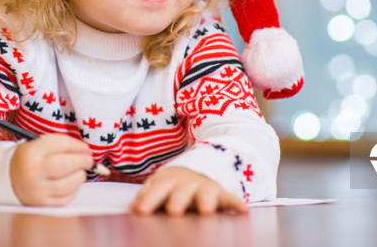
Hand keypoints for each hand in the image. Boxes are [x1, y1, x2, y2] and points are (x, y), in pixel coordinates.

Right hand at [10, 134, 92, 205]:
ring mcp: (36, 190)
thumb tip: (86, 152)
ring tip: (80, 172)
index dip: (77, 145)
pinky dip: (74, 189)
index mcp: (30, 152)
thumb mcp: (39, 144)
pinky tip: (71, 183)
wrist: (11, 179)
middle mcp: (32, 172)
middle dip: (82, 161)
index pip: (60, 144)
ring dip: (80, 176)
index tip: (85, 148)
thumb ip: (62, 144)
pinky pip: (66, 197)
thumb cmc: (32, 158)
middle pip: (65, 165)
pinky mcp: (42, 203)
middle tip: (89, 160)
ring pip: (68, 184)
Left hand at [130, 167, 247, 215]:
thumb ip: (148, 195)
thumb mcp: (161, 184)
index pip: (157, 190)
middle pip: (181, 192)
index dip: (149, 199)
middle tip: (173, 211)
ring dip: (206, 201)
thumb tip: (133, 207)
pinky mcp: (222, 193)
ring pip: (206, 194)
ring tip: (206, 211)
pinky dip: (237, 204)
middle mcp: (187, 184)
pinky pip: (231, 198)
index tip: (140, 210)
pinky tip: (243, 211)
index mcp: (168, 181)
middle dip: (177, 200)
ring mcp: (205, 188)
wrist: (203, 165)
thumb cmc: (176, 183)